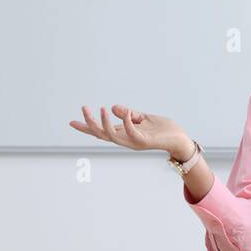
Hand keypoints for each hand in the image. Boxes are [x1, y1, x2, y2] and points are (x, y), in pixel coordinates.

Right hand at [69, 104, 189, 155]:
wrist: (179, 138)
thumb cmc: (162, 129)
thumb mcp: (143, 117)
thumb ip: (129, 114)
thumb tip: (114, 107)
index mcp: (124, 134)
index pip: (101, 131)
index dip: (86, 127)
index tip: (71, 122)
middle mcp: (126, 140)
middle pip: (101, 135)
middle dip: (90, 123)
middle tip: (83, 108)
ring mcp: (134, 142)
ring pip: (112, 136)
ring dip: (105, 123)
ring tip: (101, 108)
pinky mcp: (144, 141)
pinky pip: (132, 132)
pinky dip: (127, 122)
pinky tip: (126, 112)